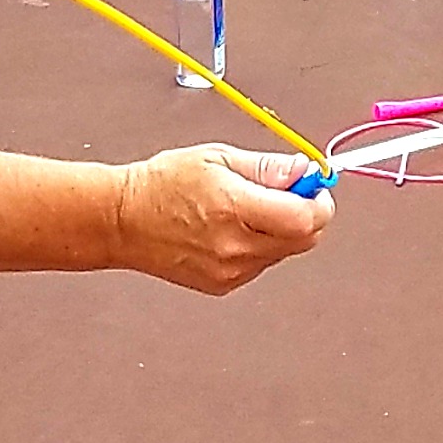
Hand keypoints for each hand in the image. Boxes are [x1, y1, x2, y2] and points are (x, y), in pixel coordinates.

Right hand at [110, 144, 332, 294]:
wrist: (122, 222)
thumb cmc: (161, 185)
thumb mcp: (217, 158)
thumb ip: (267, 167)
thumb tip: (304, 171)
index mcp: (235, 210)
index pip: (305, 218)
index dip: (320, 201)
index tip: (315, 186)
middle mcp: (236, 248)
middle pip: (304, 240)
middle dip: (307, 214)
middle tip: (290, 192)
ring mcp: (230, 271)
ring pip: (285, 252)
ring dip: (283, 229)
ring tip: (249, 207)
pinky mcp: (223, 285)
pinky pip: (262, 264)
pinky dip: (261, 245)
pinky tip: (233, 228)